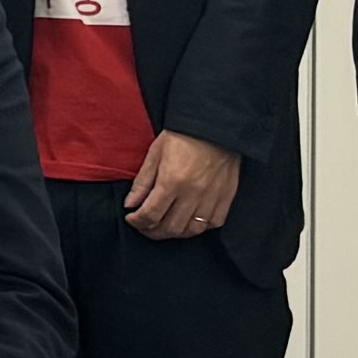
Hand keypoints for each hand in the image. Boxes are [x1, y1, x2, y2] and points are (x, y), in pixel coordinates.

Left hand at [120, 130, 242, 242]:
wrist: (215, 125)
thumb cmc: (183, 135)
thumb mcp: (155, 153)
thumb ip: (142, 182)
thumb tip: (131, 204)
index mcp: (172, 181)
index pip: (150, 215)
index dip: (137, 221)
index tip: (132, 217)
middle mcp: (192, 193)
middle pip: (169, 228)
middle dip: (151, 231)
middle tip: (144, 225)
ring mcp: (211, 197)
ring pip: (190, 231)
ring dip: (174, 233)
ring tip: (164, 226)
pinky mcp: (226, 197)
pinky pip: (213, 224)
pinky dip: (199, 227)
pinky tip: (188, 221)